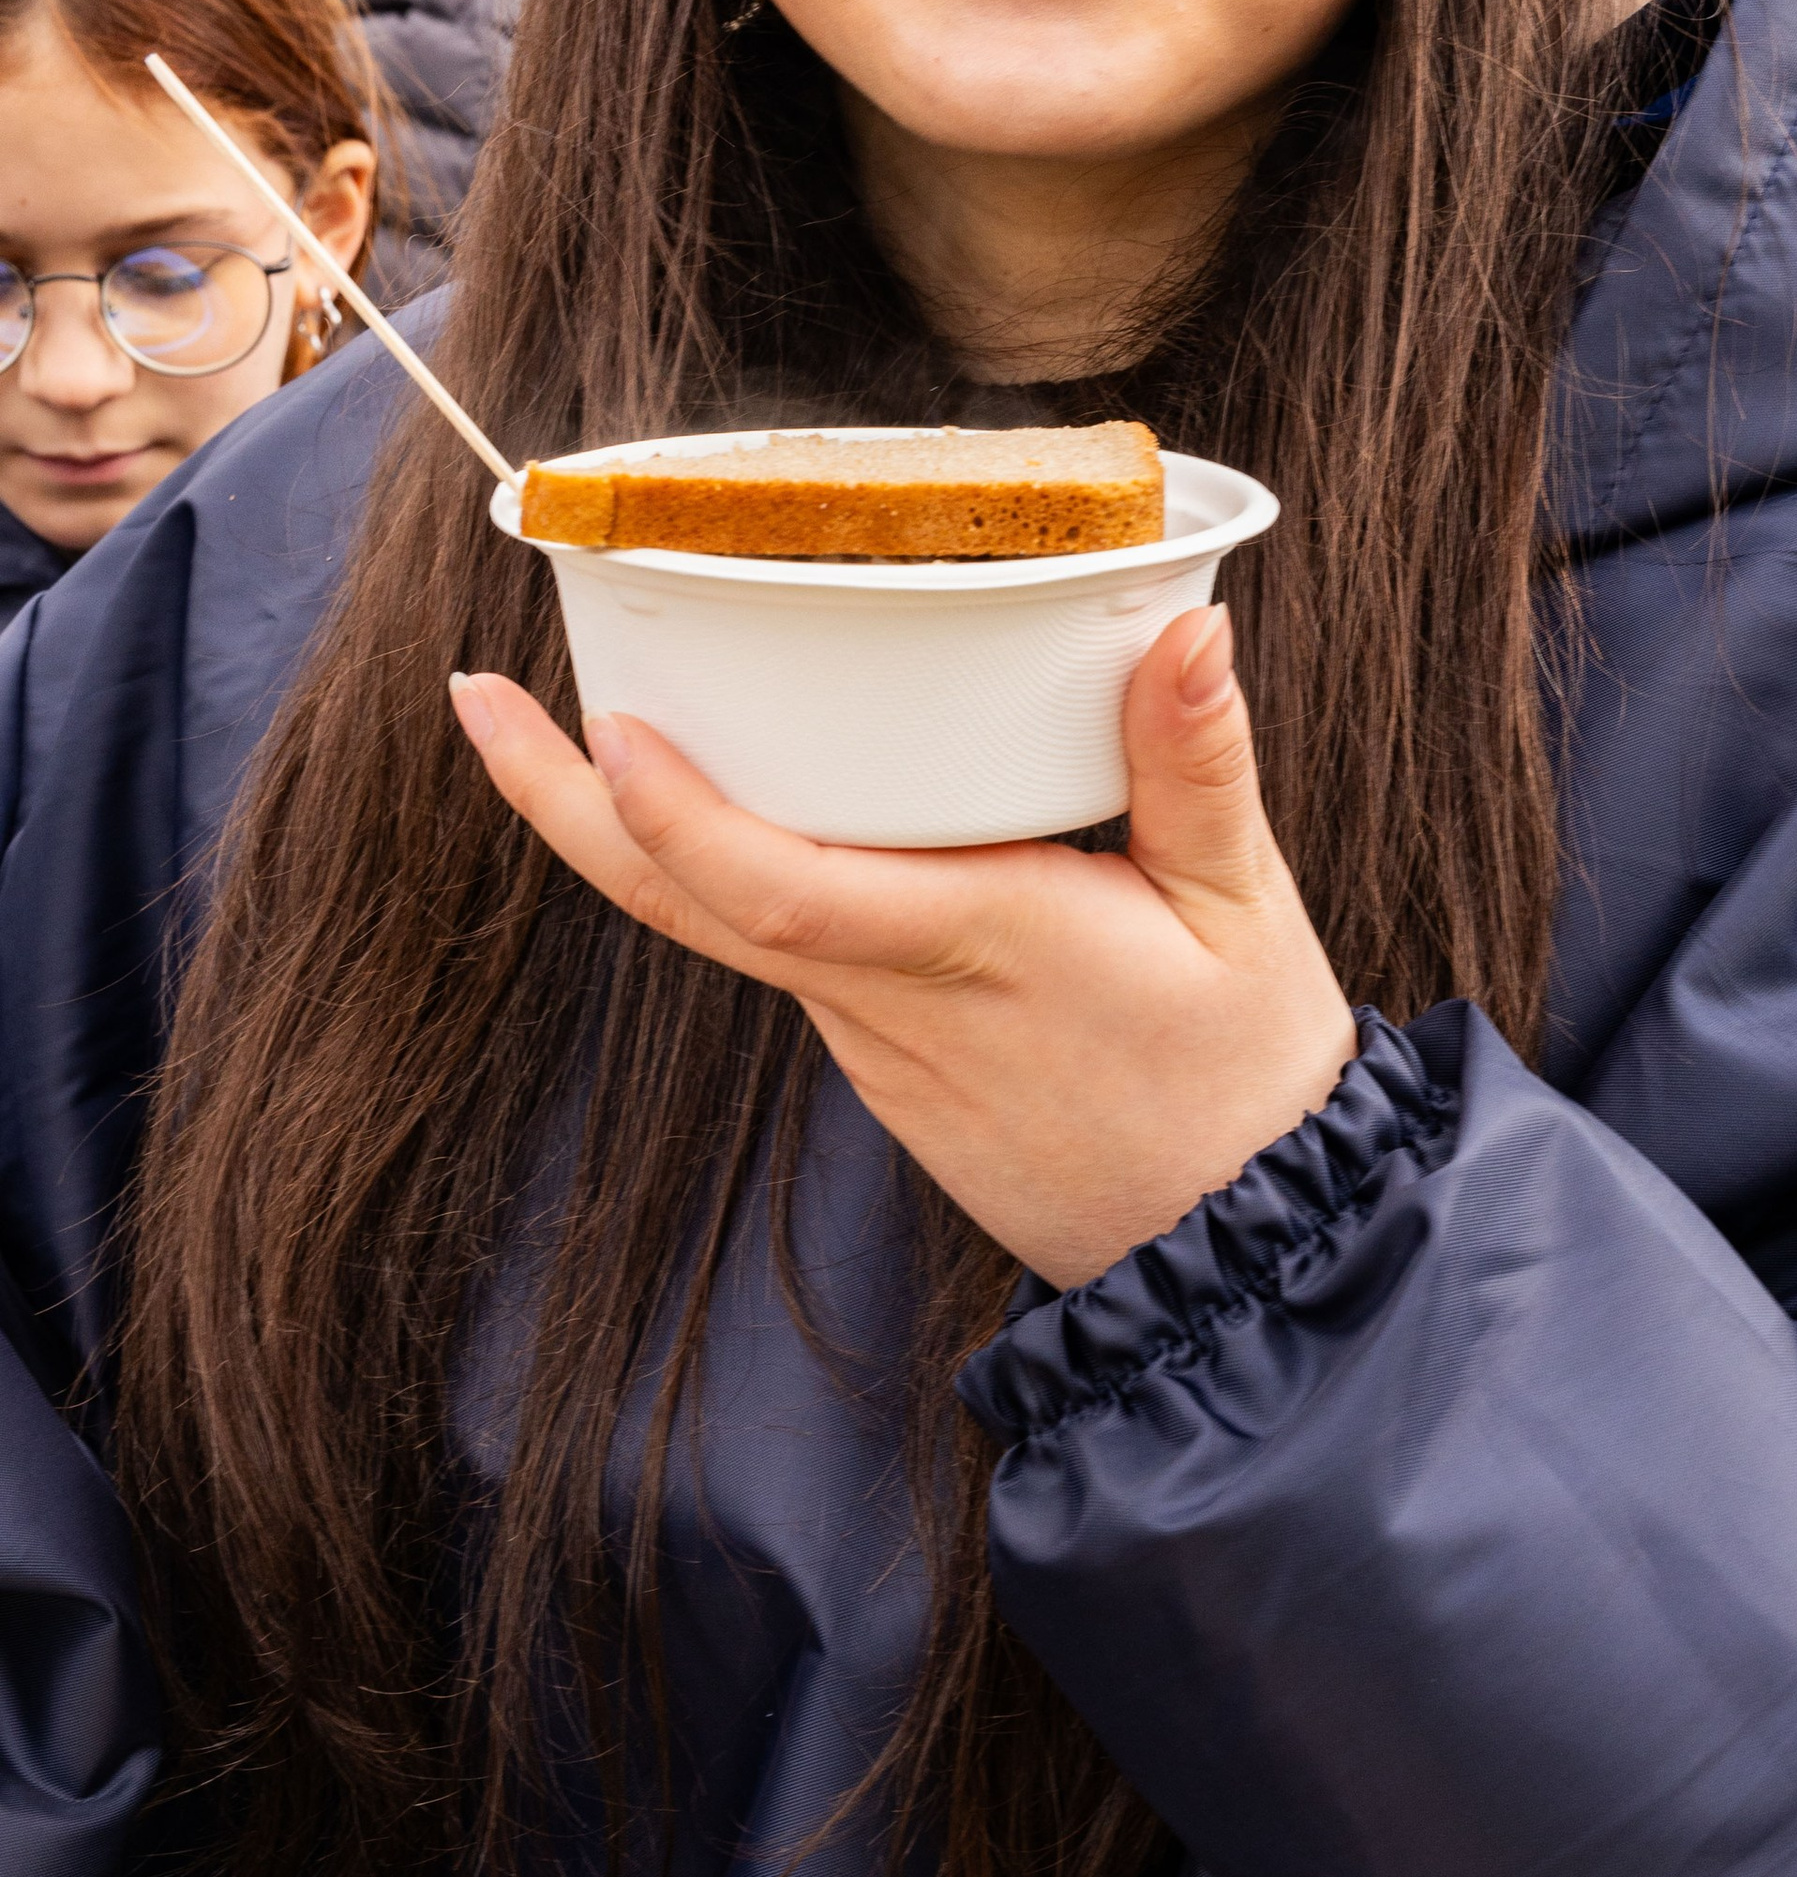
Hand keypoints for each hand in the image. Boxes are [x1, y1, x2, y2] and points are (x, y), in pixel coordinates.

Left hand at [448, 607, 1358, 1290]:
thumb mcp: (1243, 907)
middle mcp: (891, 998)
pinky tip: (731, 793)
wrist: (1228, 1248)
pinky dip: (727, 864)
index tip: (603, 724)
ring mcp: (869, 1040)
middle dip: (564, 803)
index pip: (784, 889)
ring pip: (721, 926)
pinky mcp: (878, 1058)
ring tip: (580, 709)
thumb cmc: (1242, 1071)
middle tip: (474, 698)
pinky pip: (782, 947)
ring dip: (635, 826)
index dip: (677, 813)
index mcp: (980, 944)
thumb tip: (1186, 628)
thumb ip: (1198, 764)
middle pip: (688, 905)